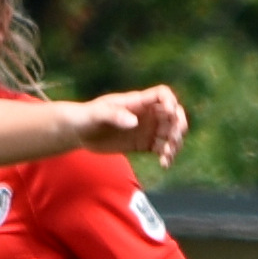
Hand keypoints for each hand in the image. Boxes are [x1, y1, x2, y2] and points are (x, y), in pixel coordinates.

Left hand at [62, 86, 187, 165]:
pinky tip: (164, 164)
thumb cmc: (86, 116)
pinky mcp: (143, 145)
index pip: (163, 94)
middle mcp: (146, 114)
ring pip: (171, 133)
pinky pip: (162, 149)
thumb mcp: (97, 114)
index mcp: (137, 101)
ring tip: (167, 155)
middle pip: (174, 114)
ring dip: (175, 143)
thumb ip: (114, 115)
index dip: (171, 101)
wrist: (79, 132)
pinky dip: (167, 156)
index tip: (169, 113)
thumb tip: (134, 122)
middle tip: (173, 138)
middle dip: (178, 125)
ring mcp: (146, 129)